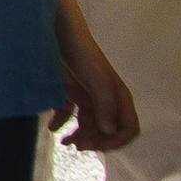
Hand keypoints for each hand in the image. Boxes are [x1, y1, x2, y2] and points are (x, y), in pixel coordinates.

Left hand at [54, 0, 142, 152]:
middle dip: (95, 140)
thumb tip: (110, 132)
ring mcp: (88, 96)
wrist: (58, 33)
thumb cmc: (82, 54)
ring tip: (65, 142)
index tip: (97, 146)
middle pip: (107, 130)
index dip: (116, 141)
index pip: (129, 128)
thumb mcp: (97, 80)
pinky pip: (70, 114)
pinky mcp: (71, 91)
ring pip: (89, 125)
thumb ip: (105, 105)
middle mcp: (106, 99)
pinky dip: (62, 123)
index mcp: (118, 97)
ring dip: (80, 136)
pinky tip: (52, 128)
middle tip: (77, 146)